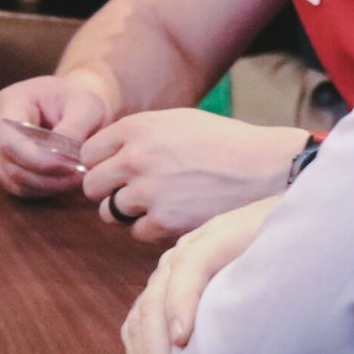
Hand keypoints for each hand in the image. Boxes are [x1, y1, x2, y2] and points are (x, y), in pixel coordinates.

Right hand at [0, 74, 112, 197]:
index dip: (38, 161)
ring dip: (48, 186)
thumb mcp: (86, 106)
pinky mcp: (2, 166)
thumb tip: (61, 157)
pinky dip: (44, 189)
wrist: (75, 104)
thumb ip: (74, 128)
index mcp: (8, 101)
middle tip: (81, 175)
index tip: (70, 167)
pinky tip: (65, 180)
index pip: (10, 141)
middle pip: (11, 165)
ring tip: (77, 178)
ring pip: (14, 181)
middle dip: (48, 176)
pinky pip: (19, 187)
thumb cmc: (79, 99)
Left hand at [81, 110, 305, 242]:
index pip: (89, 152)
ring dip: (128, 212)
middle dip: (108, 191)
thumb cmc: (224, 143)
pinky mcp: (164, 221)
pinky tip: (173, 215)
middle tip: (131, 192)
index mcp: (137, 127)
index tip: (116, 171)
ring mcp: (148, 191)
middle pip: (92, 186)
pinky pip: (136, 232)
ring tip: (157, 203)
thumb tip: (107, 154)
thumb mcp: (177, 121)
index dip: (102, 163)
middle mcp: (136, 157)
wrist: (264, 168)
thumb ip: (139, 135)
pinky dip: (150, 228)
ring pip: (109, 212)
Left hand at [122, 196, 277, 353]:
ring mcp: (192, 248)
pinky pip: (188, 272)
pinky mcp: (215, 238)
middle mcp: (176, 264)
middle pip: (143, 319)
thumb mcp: (242, 308)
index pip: (141, 325)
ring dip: (158, 350)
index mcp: (177, 282)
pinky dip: (180, 305)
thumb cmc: (283, 273)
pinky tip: (183, 335)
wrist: (313, 223)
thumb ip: (216, 333)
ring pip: (155, 302)